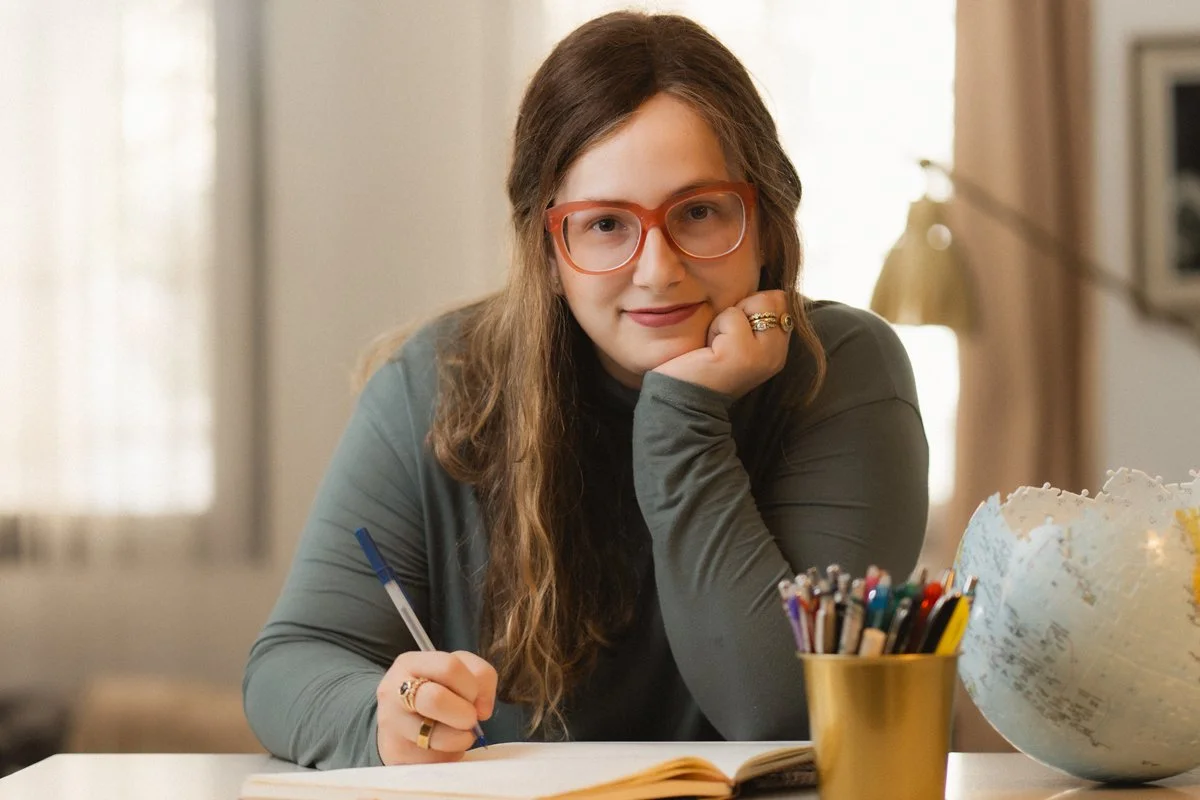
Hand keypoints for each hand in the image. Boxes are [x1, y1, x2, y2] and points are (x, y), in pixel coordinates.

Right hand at [376, 650, 497, 764]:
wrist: (402, 727)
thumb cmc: (434, 693)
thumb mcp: (455, 673)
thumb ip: (479, 677)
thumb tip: (483, 709)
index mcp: (410, 663)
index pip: (449, 667)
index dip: (472, 685)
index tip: (475, 697)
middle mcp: (394, 691)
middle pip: (436, 699)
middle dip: (465, 712)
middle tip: (470, 719)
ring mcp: (392, 724)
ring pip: (436, 734)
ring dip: (461, 737)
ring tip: (461, 734)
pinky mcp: (398, 753)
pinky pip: (437, 756)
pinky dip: (451, 752)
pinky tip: (447, 746)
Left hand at [651, 290, 791, 397]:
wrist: (682, 400)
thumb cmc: (702, 364)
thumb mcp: (737, 338)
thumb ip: (756, 318)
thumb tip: (774, 292)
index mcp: (778, 351)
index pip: (781, 302)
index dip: (751, 306)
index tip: (732, 333)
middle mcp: (776, 355)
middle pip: (773, 299)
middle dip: (741, 308)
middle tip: (723, 339)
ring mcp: (762, 356)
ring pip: (755, 303)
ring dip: (726, 319)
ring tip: (715, 345)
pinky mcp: (742, 354)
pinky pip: (732, 316)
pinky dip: (714, 327)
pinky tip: (708, 350)